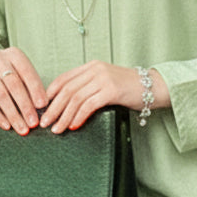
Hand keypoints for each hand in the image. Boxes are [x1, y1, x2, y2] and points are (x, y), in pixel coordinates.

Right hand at [0, 48, 47, 134]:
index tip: (42, 106)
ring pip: (0, 94)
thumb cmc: (8, 72)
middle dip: (25, 106)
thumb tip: (42, 108)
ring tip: (22, 128)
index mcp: (14, 54)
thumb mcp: (20, 72)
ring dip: (12, 114)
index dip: (35, 90)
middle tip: (33, 123)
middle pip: (14, 85)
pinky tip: (6, 125)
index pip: (27, 73)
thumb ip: (31, 87)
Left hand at [42, 61, 169, 132]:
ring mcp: (104, 79)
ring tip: (56, 129)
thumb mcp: (106, 84)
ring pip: (75, 98)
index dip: (49, 94)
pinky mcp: (112, 90)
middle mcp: (95, 70)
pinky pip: (89, 105)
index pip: (63, 79)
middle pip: (66, 90)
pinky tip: (73, 125)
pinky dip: (79, 116)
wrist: (154, 87)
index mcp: (91, 67)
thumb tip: (68, 105)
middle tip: (44, 123)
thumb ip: (89, 88)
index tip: (42, 108)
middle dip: (53, 108)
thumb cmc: (130, 89)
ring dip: (63, 116)